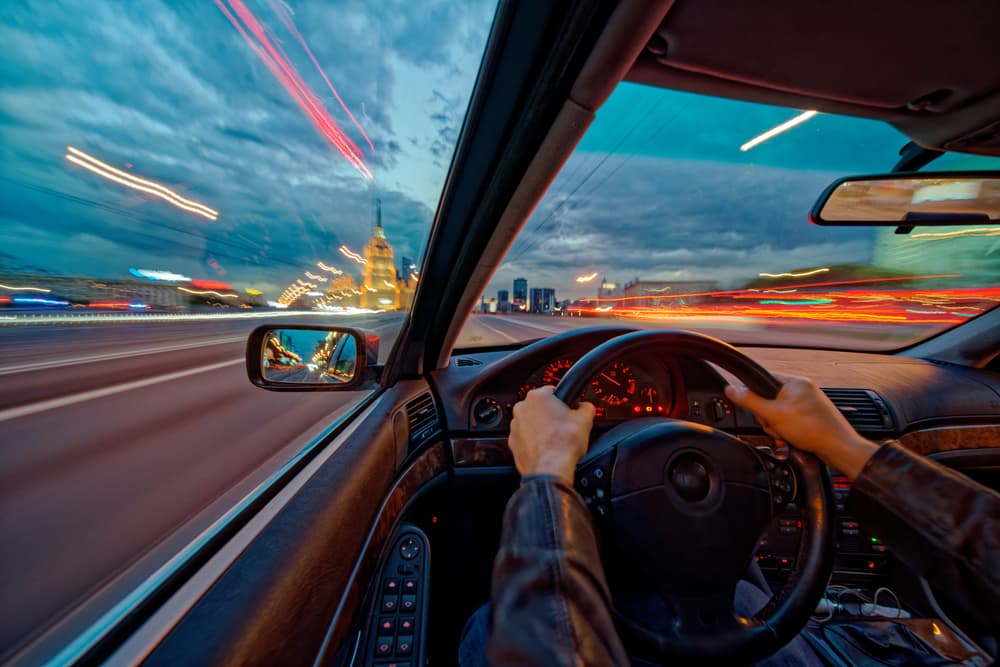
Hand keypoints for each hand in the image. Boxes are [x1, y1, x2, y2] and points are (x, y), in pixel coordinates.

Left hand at [509, 386, 594, 484]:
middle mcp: (522, 408)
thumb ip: (586, 406)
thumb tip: (585, 406)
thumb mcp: (585, 419)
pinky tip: (546, 448)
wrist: (550, 469)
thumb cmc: (563, 444)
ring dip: (542, 428)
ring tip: (556, 439)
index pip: (553, 391)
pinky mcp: (513, 443)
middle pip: (541, 407)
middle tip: (564, 426)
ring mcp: (515, 427)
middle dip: (552, 415)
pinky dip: (534, 442)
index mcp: (537, 396)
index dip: (564, 401)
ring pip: (531, 422)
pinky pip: (525, 438)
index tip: (569, 410)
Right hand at [724, 373, 878, 478]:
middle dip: (768, 417)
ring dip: (776, 426)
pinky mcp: (812, 418)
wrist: (838, 448)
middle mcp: (802, 390)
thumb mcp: (773, 414)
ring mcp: (808, 404)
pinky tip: (791, 438)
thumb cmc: (812, 428)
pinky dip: (787, 431)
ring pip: (779, 413)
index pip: (763, 380)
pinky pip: (790, 421)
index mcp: (795, 382)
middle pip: (769, 399)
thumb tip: (731, 389)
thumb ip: (749, 401)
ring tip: (785, 434)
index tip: (755, 409)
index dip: (754, 395)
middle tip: (774, 425)